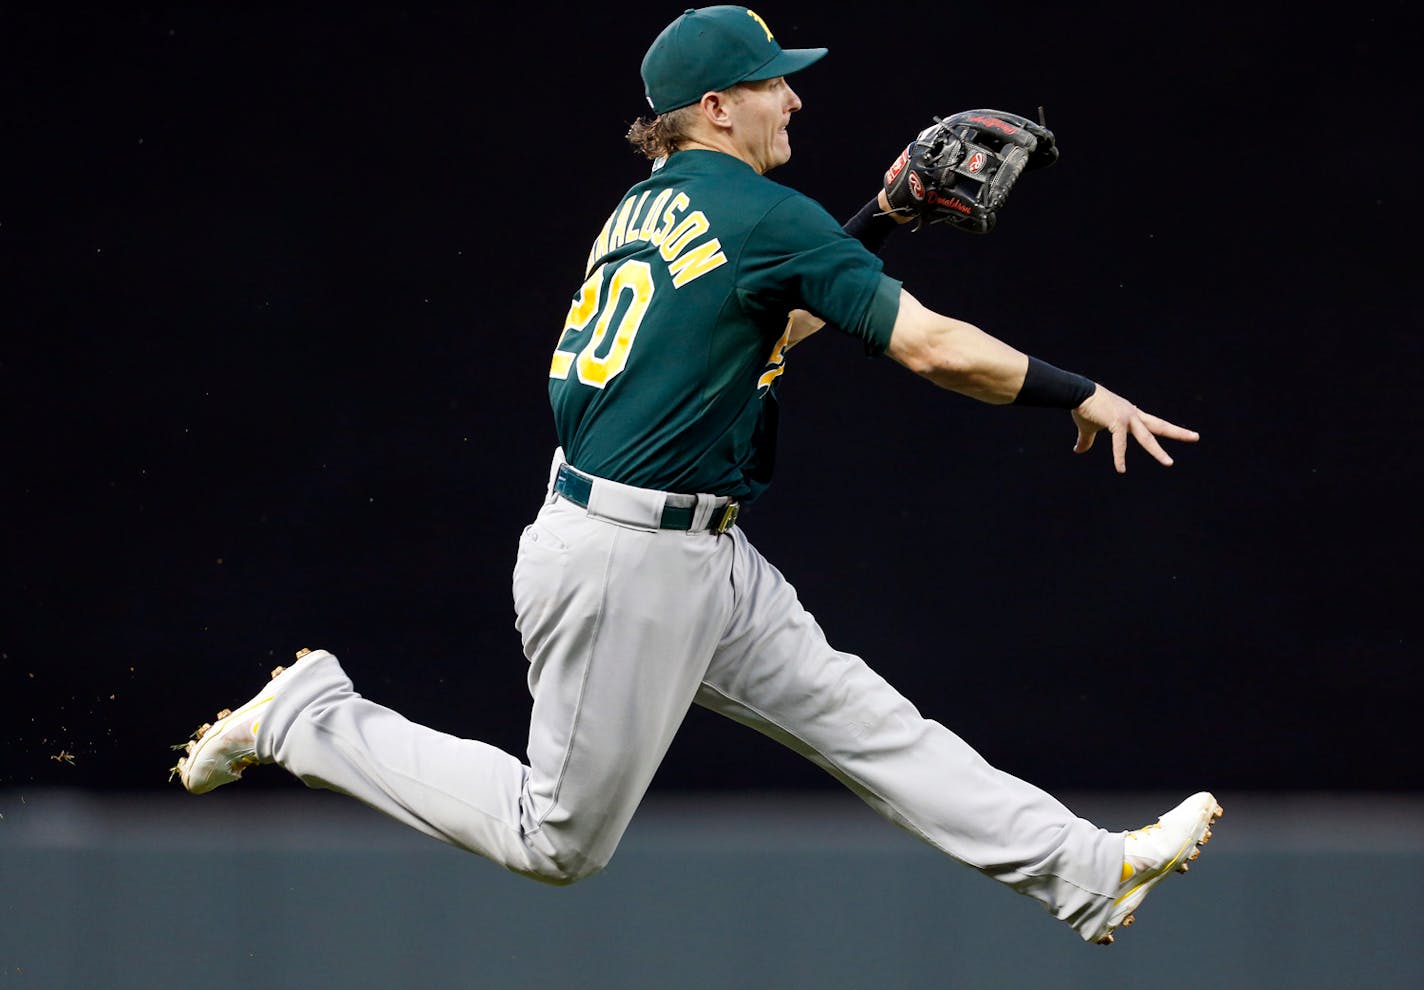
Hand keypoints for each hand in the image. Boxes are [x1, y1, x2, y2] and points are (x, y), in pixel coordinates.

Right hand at [1071, 385, 1198, 472]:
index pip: (1154, 424)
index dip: (1168, 430)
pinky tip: (1121, 469)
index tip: (1182, 433)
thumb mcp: (1088, 426)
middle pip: (1160, 426)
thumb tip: (1077, 451)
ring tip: (1169, 463)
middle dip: (1179, 432)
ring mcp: (1127, 418)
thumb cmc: (1084, 407)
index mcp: (1131, 415)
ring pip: (1147, 437)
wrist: (1077, 393)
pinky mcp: (1116, 422)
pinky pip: (1119, 443)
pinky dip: (1120, 457)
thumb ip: (1087, 440)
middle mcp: (1133, 415)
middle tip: (1196, 437)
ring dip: (1158, 451)